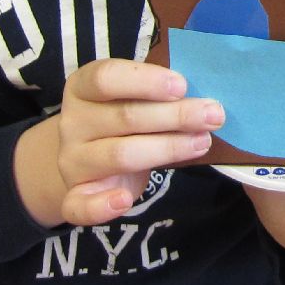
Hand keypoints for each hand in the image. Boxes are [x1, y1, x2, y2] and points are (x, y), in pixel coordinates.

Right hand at [16, 58, 221, 227]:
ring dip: (167, 148)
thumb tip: (207, 98)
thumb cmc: (122, 117)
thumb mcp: (133, 96)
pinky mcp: (75, 195)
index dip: (145, 81)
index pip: (106, 78)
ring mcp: (71, 161)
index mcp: (82, 87)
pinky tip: (125, 200)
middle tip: (213, 115)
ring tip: (202, 142)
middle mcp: (72, 123)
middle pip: (124, 117)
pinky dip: (101, 206)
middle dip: (175, 116)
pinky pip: (80, 206)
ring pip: (120, 155)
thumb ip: (159, 93)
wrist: (88, 155)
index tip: (182, 86)